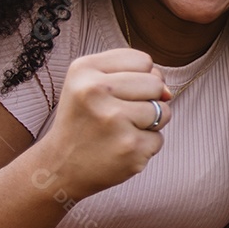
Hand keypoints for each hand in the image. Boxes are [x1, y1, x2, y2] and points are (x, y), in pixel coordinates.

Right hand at [36, 48, 171, 199]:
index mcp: (84, 69)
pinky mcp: (130, 147)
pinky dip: (145, 145)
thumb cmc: (84, 120)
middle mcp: (96, 91)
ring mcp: (114, 120)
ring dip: (150, 123)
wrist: (60, 167)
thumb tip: (168, 93)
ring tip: (120, 131)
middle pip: (156, 83)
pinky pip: (159, 138)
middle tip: (118, 115)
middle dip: (147, 99)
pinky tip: (120, 149)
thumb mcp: (91, 84)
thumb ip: (134, 75)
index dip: (139, 77)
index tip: (116, 92)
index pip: (142, 60)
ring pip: (163, 111)